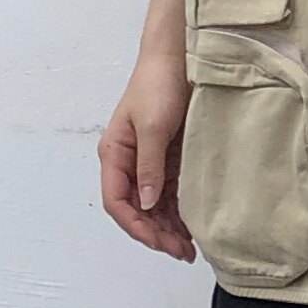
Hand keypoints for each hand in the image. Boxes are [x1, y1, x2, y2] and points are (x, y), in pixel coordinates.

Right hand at [99, 46, 195, 258]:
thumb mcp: (153, 126)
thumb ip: (149, 167)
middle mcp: (129, 162)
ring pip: (154, 205)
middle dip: (156, 233)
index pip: (116, 202)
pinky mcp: (169, 158)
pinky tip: (193, 225)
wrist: (179, 56)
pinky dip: (179, 211)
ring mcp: (150, 162)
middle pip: (136, 209)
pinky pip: (171, 193)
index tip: (158, 242)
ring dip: (168, 227)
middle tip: (182, 252)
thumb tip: (145, 204)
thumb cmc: (158, 83)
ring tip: (190, 247)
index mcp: (115, 154)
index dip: (135, 226)